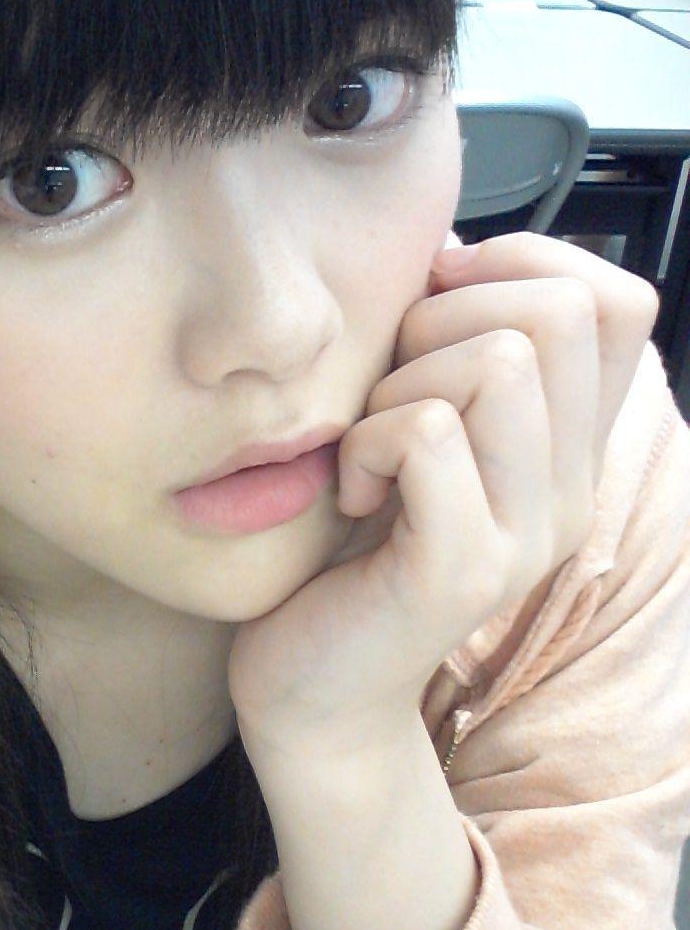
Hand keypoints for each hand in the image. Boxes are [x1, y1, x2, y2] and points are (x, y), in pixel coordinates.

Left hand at [227, 230, 659, 756]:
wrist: (314, 684)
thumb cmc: (347, 539)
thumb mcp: (409, 416)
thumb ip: (445, 341)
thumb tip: (443, 245)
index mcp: (566, 444)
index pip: (616, 300)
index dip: (520, 263)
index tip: (433, 305)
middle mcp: (570, 487)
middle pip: (558, 312)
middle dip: (444, 316)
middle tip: (389, 390)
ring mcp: (528, 533)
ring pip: (497, 364)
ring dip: (398, 384)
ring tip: (369, 450)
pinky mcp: (465, 570)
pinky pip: (429, 432)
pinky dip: (366, 441)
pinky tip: (353, 493)